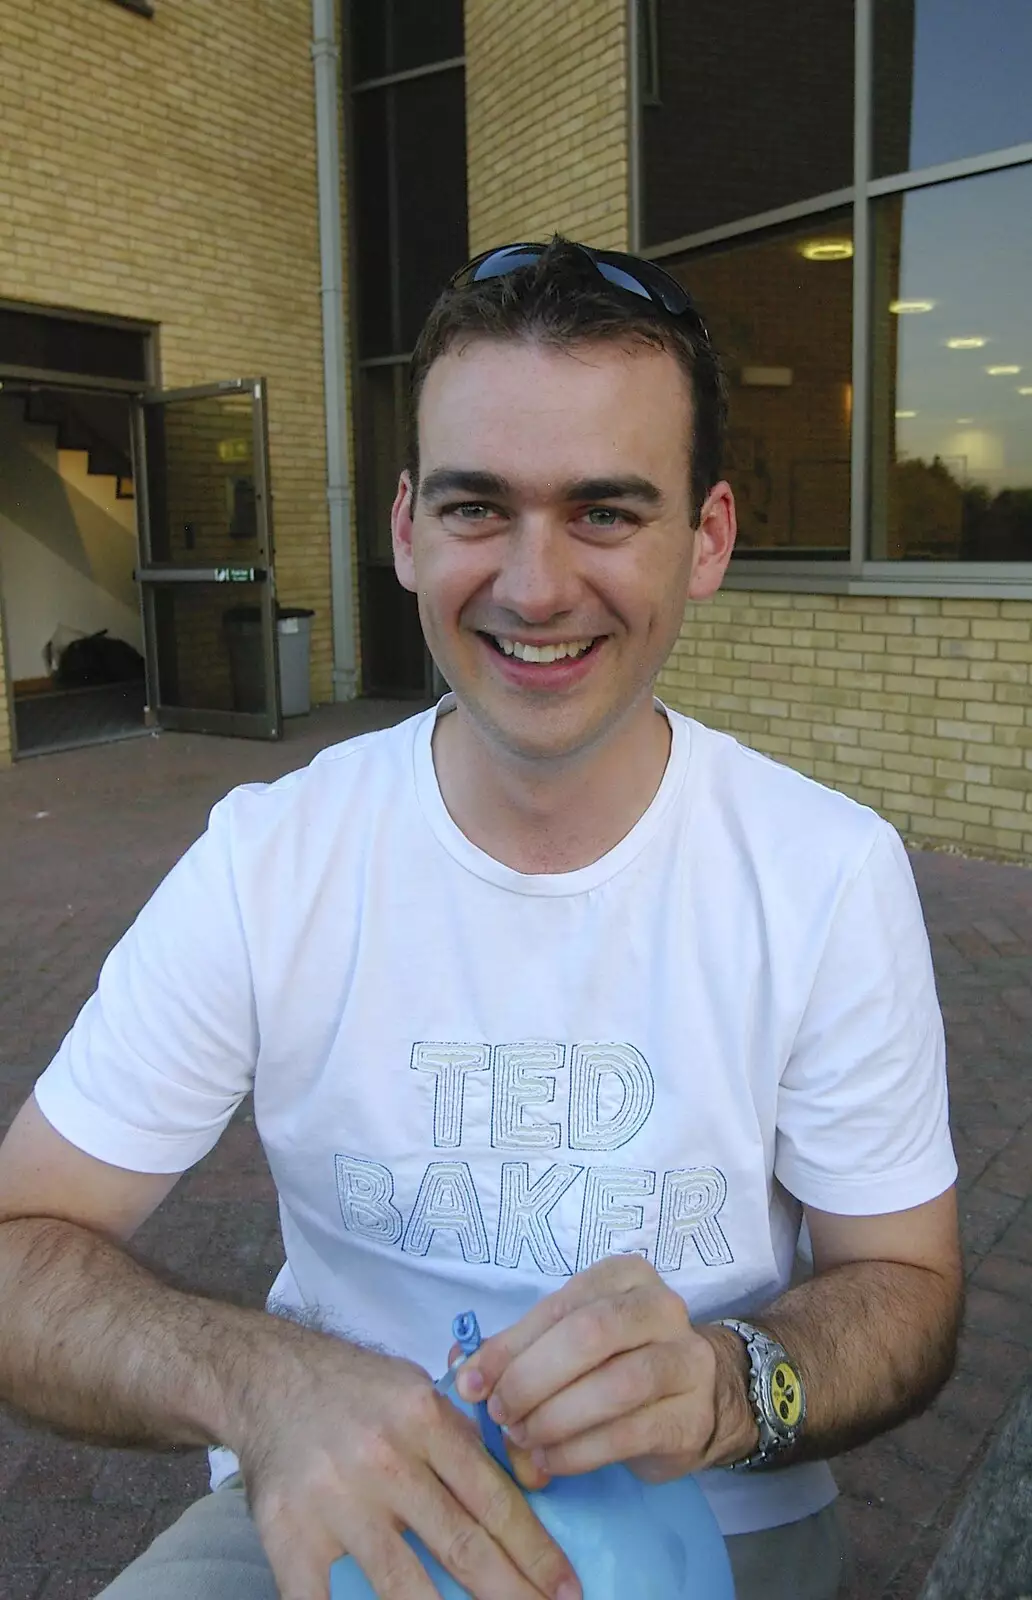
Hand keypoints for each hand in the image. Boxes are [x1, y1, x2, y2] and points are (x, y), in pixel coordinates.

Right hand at [229, 1323, 581, 1599]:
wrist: (267, 1378)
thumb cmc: (354, 1390)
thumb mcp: (416, 1389)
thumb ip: (462, 1436)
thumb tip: (524, 1482)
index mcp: (422, 1418)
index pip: (493, 1499)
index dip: (535, 1551)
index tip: (565, 1588)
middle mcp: (383, 1459)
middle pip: (461, 1546)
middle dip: (512, 1593)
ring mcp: (335, 1501)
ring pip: (405, 1585)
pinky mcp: (291, 1534)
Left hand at [453, 1257, 752, 1483]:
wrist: (696, 1397)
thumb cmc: (616, 1361)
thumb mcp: (569, 1340)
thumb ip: (519, 1349)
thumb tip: (463, 1369)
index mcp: (624, 1276)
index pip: (560, 1306)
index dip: (509, 1346)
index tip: (472, 1383)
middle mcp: (661, 1307)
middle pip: (590, 1335)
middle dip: (533, 1379)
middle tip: (501, 1413)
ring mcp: (686, 1360)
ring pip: (615, 1386)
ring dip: (556, 1418)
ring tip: (523, 1438)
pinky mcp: (691, 1416)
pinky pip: (630, 1434)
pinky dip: (579, 1452)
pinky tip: (550, 1460)